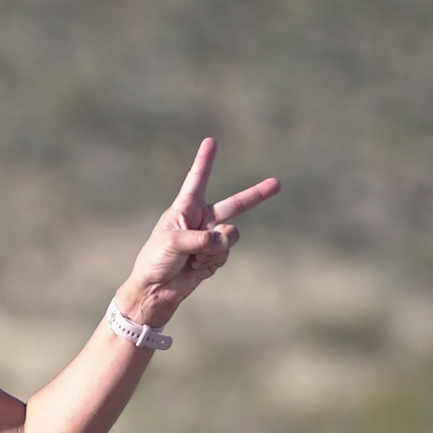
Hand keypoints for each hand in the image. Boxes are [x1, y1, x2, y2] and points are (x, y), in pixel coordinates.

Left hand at [118, 139, 278, 327]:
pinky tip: (197, 268)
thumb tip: (225, 240)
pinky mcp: (214, 257)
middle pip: (234, 204)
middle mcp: (200, 220)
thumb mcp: (174, 243)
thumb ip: (202, 239)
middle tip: (277, 184)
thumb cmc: (155, 260)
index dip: (205, 160)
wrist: (155, 291)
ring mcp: (209, 238)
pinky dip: (212, 262)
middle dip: (256, 195)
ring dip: (216, 248)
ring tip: (197, 257)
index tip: (210, 141)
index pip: (197, 180)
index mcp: (185, 208)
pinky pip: (224, 254)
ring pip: (230, 236)